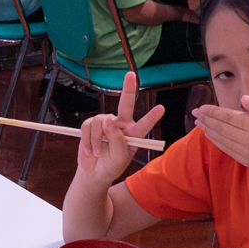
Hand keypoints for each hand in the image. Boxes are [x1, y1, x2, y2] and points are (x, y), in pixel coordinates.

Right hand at [77, 69, 161, 184]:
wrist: (93, 172)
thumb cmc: (110, 166)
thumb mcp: (119, 159)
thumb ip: (118, 141)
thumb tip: (109, 122)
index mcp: (133, 135)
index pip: (144, 125)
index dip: (151, 117)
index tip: (161, 109)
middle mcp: (121, 125)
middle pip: (125, 104)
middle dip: (128, 89)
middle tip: (130, 75)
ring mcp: (106, 124)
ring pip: (101, 121)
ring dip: (96, 139)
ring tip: (97, 153)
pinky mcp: (91, 125)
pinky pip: (87, 126)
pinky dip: (87, 139)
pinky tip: (89, 150)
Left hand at [193, 93, 248, 176]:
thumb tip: (243, 99)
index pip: (228, 117)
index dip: (213, 112)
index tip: (201, 107)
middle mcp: (248, 140)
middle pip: (221, 128)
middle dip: (206, 120)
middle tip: (195, 113)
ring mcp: (247, 152)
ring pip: (222, 140)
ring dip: (209, 131)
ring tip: (199, 123)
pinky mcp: (247, 161)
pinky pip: (227, 150)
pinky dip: (217, 142)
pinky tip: (212, 136)